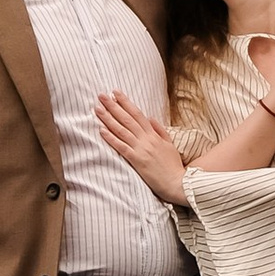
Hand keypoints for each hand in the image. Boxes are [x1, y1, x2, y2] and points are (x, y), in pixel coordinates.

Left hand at [94, 88, 193, 203]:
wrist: (177, 182)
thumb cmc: (173, 165)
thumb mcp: (170, 144)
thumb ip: (160, 130)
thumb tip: (150, 117)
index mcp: (154, 134)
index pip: (137, 114)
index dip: (125, 102)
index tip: (115, 93)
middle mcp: (146, 139)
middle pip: (127, 119)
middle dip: (113, 106)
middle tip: (101, 95)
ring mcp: (141, 149)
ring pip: (122, 130)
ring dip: (108, 119)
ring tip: (97, 109)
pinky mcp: (137, 160)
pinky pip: (121, 147)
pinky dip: (111, 138)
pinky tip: (101, 130)